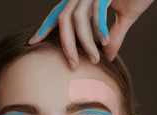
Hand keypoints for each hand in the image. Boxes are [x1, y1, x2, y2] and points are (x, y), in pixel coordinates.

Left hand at [28, 0, 153, 68]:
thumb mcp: (123, 17)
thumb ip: (112, 36)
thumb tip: (107, 56)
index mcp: (82, 0)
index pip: (59, 14)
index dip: (45, 28)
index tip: (33, 42)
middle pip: (63, 20)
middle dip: (65, 45)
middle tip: (71, 65)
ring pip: (78, 19)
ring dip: (86, 43)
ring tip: (94, 59)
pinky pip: (97, 12)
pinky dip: (100, 30)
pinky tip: (106, 42)